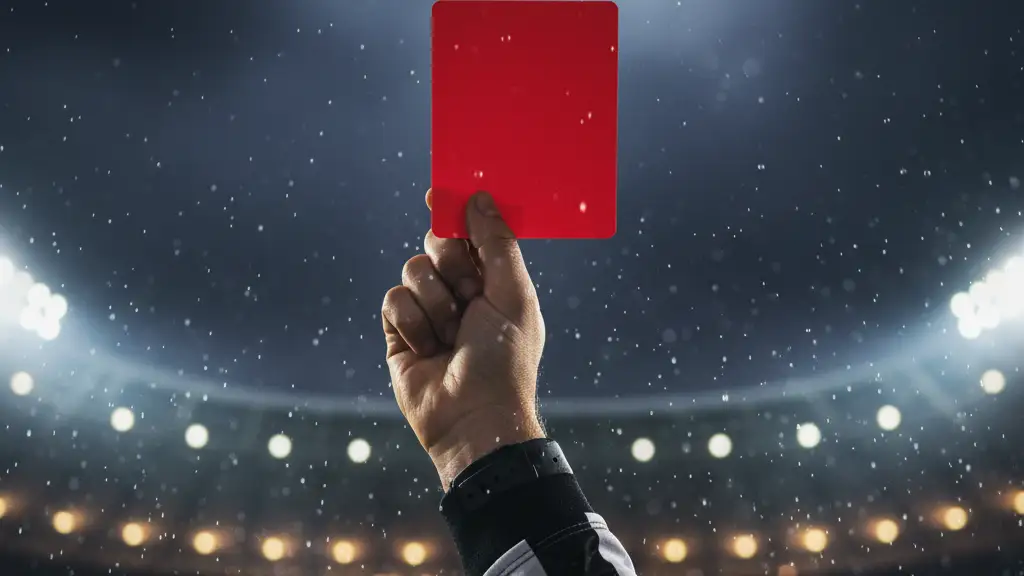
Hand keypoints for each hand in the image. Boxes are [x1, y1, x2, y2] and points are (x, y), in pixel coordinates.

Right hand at [382, 190, 545, 489]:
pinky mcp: (399, 333)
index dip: (456, 212)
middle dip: (450, 263)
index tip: (438, 193)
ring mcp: (429, 312)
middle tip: (467, 292)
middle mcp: (460, 293)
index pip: (471, 234)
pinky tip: (429, 348)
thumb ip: (495, 242)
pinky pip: (392, 300)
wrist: (473, 417)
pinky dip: (412, 321)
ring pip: (412, 270)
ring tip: (451, 335)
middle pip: (437, 244)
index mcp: (494, 282)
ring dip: (435, 302)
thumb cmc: (504, 358)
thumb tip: (477, 197)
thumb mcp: (512, 294)